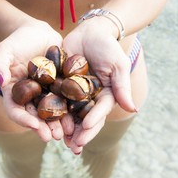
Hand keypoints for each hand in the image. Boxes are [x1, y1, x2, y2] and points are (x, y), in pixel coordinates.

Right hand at [0, 22, 68, 141]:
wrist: (37, 32)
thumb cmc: (17, 40)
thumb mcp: (4, 50)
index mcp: (14, 93)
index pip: (15, 110)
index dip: (23, 120)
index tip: (33, 126)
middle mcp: (30, 97)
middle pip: (35, 116)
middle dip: (43, 127)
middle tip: (52, 136)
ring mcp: (46, 93)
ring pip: (52, 112)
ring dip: (58, 123)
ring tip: (66, 132)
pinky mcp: (60, 87)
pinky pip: (66, 99)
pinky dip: (72, 109)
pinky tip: (79, 116)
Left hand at [62, 20, 136, 153]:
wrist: (89, 32)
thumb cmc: (107, 47)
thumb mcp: (117, 65)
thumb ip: (122, 86)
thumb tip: (133, 109)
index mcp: (104, 96)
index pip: (99, 112)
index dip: (94, 122)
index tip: (87, 129)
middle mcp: (89, 99)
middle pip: (84, 119)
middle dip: (79, 133)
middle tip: (73, 146)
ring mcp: (73, 93)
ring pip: (68, 114)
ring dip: (64, 128)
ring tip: (58, 140)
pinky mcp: (59, 85)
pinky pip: (54, 100)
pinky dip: (50, 111)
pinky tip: (44, 121)